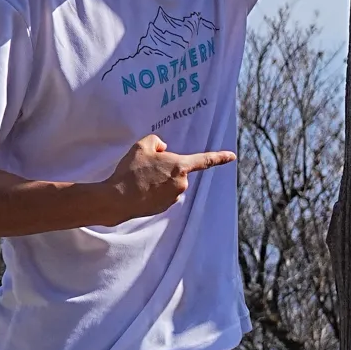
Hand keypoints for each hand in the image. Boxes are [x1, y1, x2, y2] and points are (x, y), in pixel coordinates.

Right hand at [99, 134, 235, 222]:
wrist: (118, 199)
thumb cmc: (131, 171)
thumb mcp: (142, 146)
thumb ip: (156, 141)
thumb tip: (163, 150)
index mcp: (180, 166)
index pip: (205, 160)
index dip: (220, 157)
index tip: (232, 156)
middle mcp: (182, 184)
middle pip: (178, 171)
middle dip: (166, 167)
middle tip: (146, 167)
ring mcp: (173, 198)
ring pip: (169, 183)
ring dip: (159, 180)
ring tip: (140, 180)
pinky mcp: (164, 208)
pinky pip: (162, 194)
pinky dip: (154, 191)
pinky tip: (140, 190)